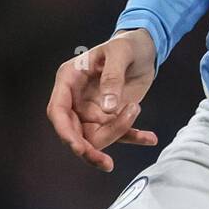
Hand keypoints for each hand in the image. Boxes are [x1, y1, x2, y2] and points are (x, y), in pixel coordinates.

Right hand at [47, 29, 158, 172]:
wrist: (145, 48)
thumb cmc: (127, 44)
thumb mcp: (120, 53)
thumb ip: (113, 78)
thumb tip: (108, 109)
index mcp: (70, 80)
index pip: (58, 111)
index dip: (66, 133)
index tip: (79, 149)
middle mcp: (77, 99)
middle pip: (75, 132)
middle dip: (90, 148)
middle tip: (107, 163)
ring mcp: (94, 110)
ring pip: (97, 136)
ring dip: (118, 131)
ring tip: (136, 108)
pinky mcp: (112, 116)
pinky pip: (120, 134)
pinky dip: (134, 137)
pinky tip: (149, 138)